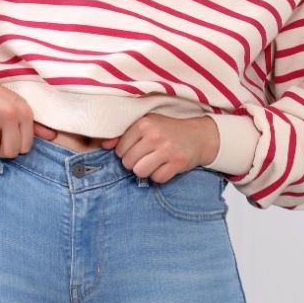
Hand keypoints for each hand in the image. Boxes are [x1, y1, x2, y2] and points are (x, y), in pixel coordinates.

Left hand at [102, 114, 218, 183]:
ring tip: (153, 163)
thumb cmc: (167, 130)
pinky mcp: (177, 163)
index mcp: (144, 124)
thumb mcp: (146, 124)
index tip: (136, 150)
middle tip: (145, 157)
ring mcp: (167, 150)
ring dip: (145, 171)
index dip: (126, 153)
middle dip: (134, 163)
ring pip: (140, 172)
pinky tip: (164, 166)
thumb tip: (104, 146)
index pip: (120, 150)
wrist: (199, 136)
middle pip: (128, 163)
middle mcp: (154, 136)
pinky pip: (157, 178)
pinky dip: (159, 176)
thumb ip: (124, 134)